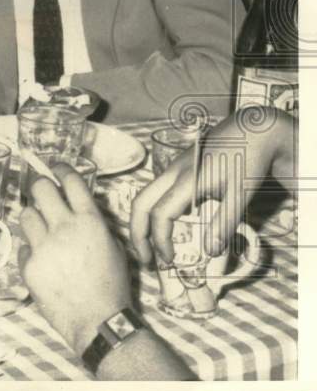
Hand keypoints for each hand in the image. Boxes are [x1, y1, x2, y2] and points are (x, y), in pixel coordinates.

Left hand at [19, 165, 132, 354]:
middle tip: (42, 194)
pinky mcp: (29, 265)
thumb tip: (78, 208)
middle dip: (39, 187)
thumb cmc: (112, 286)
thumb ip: (95, 224)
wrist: (99, 321)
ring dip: (33, 219)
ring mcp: (44, 247)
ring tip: (43, 232)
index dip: (61, 169)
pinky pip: (23, 247)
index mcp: (89, 222)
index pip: (71, 181)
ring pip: (26, 215)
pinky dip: (31, 251)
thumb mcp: (114, 248)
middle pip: (40, 189)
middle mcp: (64, 229)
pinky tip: (44, 262)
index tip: (56, 166)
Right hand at [130, 107, 295, 265]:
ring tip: (152, 247)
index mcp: (187, 180)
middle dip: (137, 234)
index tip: (170, 260)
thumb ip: (224, 222)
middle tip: (146, 260)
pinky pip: (156, 192)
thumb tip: (210, 251)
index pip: (160, 214)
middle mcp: (172, 173)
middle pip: (140, 203)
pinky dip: (153, 212)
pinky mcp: (178, 168)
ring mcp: (173, 168)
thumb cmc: (248, 159)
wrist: (252, 131)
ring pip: (145, 196)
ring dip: (143, 223)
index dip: (160, 240)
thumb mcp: (241, 193)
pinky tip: (170, 227)